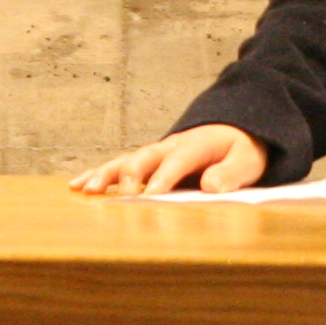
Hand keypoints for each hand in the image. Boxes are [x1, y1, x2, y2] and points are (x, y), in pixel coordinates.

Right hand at [71, 125, 265, 196]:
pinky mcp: (147, 161)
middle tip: (120, 195)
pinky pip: (120, 166)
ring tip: (86, 189)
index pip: (179, 160)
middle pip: (146, 157)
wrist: (235, 129)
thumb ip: (232, 173)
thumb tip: (211, 186)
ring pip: (126, 161)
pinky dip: (99, 174)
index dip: (165, 177)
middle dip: (131, 175)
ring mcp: (156, 152)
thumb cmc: (241, 150)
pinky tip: (77, 186)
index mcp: (198, 143)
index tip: (151, 195)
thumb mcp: (248, 160)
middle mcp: (171, 145)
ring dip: (106, 175)